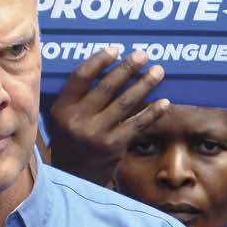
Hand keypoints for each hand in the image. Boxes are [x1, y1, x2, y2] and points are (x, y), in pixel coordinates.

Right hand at [47, 45, 170, 185]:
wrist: (74, 177)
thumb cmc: (72, 140)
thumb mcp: (63, 117)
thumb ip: (77, 96)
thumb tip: (106, 65)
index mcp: (62, 108)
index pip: (81, 77)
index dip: (99, 60)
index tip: (116, 49)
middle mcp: (78, 120)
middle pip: (107, 87)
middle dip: (128, 68)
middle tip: (143, 55)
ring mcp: (97, 134)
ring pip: (125, 103)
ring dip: (144, 84)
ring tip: (158, 71)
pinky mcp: (114, 147)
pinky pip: (137, 124)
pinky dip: (152, 112)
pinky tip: (165, 102)